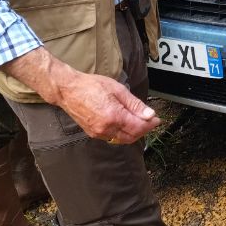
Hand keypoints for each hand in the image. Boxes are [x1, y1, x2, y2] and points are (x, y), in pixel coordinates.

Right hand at [2, 47, 159, 143]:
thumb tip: (149, 114)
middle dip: (143, 130)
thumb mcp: (118, 90)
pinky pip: (112, 137)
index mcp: (114, 116)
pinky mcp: (93, 133)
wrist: (68, 90)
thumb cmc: (92, 86)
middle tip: (150, 120)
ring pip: (122, 139)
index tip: (157, 119)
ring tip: (139, 121)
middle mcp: (106, 128)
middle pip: (131, 136)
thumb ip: (135, 105)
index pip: (138, 127)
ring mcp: (98, 133)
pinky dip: (122, 133)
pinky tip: (125, 123)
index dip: (150, 124)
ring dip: (133, 133)